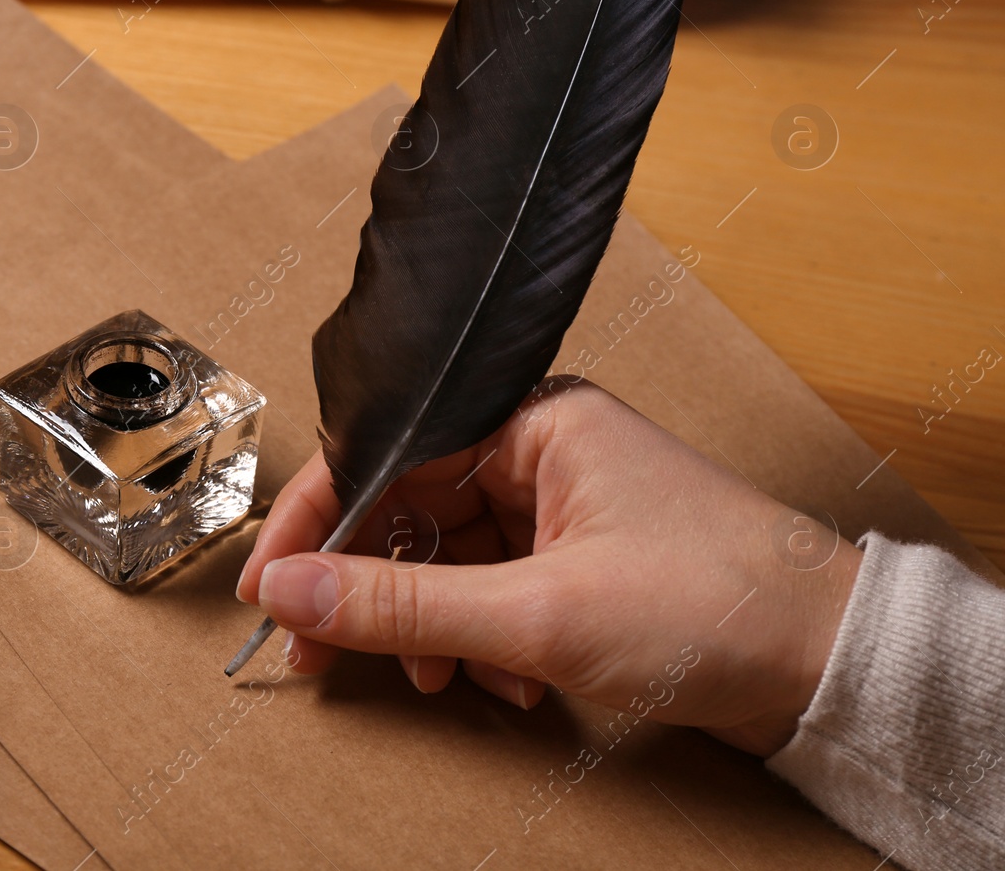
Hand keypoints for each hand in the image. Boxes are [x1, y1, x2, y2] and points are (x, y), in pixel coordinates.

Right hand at [236, 377, 861, 756]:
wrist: (829, 663)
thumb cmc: (713, 604)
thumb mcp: (537, 612)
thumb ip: (402, 603)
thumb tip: (292, 592)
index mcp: (531, 419)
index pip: (386, 453)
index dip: (318, 521)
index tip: (269, 585)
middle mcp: (540, 449)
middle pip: (409, 507)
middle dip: (372, 588)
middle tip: (320, 652)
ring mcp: (560, 504)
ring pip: (447, 557)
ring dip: (433, 625)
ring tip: (442, 677)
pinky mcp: (577, 557)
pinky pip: (491, 589)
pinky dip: (482, 638)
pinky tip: (511, 679)